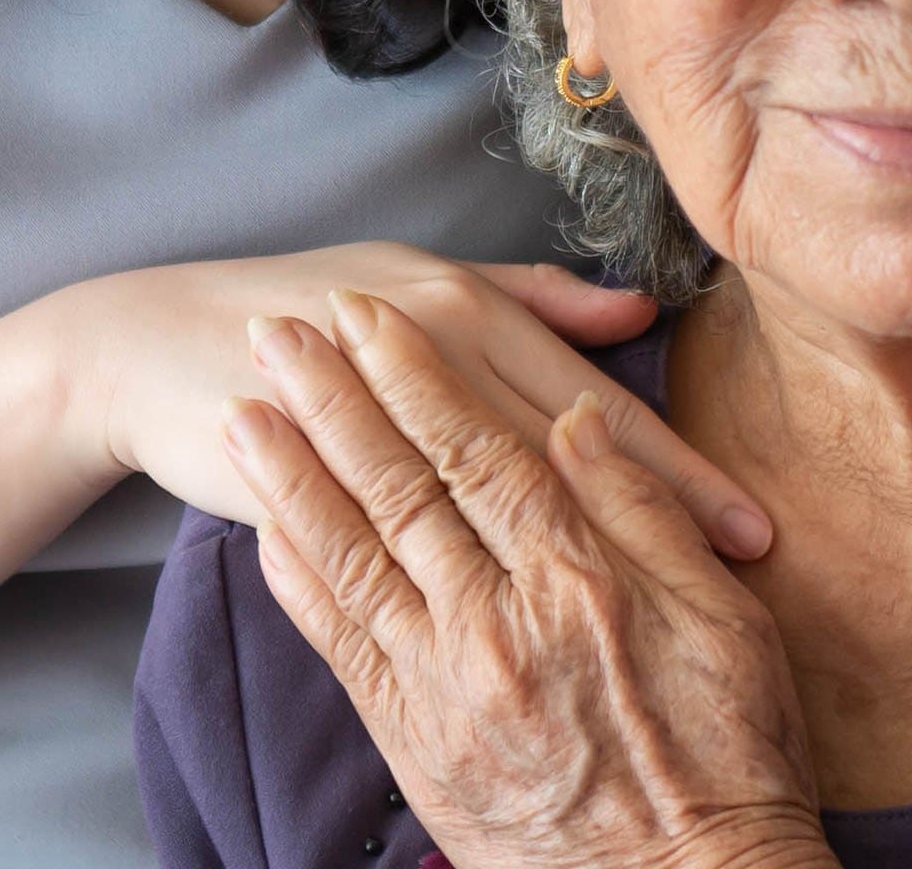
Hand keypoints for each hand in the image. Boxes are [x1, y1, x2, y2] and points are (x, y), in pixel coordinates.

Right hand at [51, 242, 773, 557]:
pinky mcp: (318, 479)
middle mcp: (429, 353)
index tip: (750, 523)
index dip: (676, 467)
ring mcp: (372, 420)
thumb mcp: (423, 282)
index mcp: (464, 306)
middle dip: (660, 513)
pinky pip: (406, 550)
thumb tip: (635, 314)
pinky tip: (510, 629)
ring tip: (651, 620)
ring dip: (577, 559)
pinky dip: (465, 591)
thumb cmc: (309, 309)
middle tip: (741, 569)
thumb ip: (531, 300)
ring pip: (498, 497)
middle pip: (571, 450)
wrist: (161, 342)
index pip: (596, 402)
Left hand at [221, 291, 831, 868]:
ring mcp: (446, 683)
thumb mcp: (722, 622)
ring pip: (354, 554)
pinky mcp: (414, 740)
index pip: (482, 448)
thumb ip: (643, 513)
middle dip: (334, 400)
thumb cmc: (729, 758)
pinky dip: (300, 581)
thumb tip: (581, 420)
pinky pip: (342, 644)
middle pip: (401, 486)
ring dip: (293, 475)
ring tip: (242, 409)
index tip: (370, 315)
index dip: (419, 375)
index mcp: (580, 579)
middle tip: (276, 331)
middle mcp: (500, 623)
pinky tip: (266, 529)